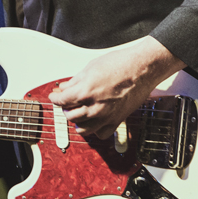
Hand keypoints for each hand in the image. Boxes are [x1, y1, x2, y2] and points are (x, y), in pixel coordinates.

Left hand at [48, 36, 184, 137]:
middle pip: (70, 116)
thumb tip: (65, 87)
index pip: (62, 101)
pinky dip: (95, 130)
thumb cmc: (120, 64)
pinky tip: (94, 122)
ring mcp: (105, 116)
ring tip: (78, 113)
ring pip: (83, 129)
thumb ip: (75, 80)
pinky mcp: (117, 121)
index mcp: (85, 92)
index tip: (55, 96)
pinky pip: (101, 134)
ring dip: (77, 121)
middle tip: (66, 103)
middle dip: (65, 108)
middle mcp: (94, 107)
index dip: (55, 98)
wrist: (143, 68)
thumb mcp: (91, 68)